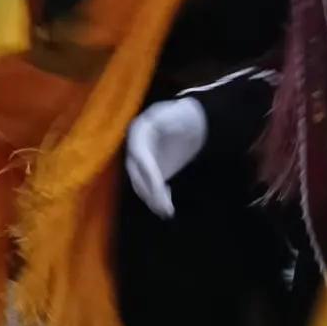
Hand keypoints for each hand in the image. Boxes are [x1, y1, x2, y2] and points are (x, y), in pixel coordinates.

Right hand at [125, 98, 207, 219]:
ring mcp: (141, 161)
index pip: (141, 156)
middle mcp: (135, 148)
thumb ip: (171, 122)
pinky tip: (168, 207)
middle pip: (137, 174)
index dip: (149, 173)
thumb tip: (161, 126)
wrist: (191, 121)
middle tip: (164, 206)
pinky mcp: (150, 171)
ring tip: (167, 211)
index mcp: (139, 132)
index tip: (161, 187)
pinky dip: (157, 199)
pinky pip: (149, 188)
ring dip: (152, 199)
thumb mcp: (180, 115)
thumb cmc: (185, 115)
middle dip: (150, 191)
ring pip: (141, 185)